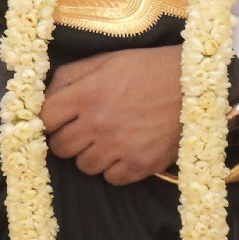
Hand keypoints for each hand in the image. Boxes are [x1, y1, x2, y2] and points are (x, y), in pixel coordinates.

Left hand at [41, 47, 183, 185]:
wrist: (194, 83)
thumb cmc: (146, 69)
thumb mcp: (105, 60)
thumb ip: (69, 77)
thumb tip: (44, 99)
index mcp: (88, 94)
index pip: (45, 119)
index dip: (48, 121)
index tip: (57, 121)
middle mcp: (100, 123)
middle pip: (60, 147)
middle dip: (66, 139)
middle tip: (82, 131)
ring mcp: (121, 146)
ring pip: (84, 166)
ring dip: (90, 155)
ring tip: (107, 140)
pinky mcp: (141, 164)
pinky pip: (111, 179)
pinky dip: (114, 168)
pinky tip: (124, 151)